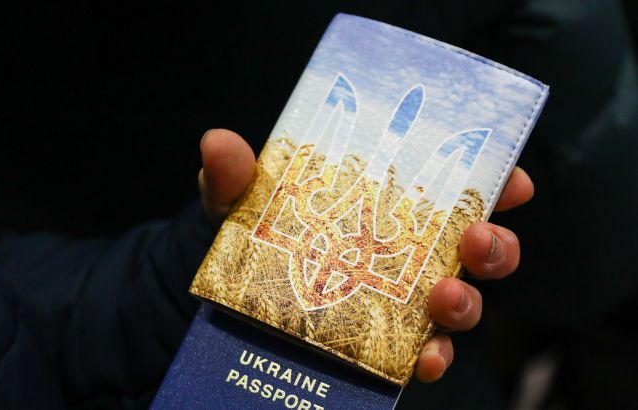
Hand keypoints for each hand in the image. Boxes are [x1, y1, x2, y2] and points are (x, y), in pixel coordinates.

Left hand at [198, 128, 532, 382]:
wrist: (228, 292)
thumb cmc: (254, 229)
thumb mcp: (243, 198)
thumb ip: (235, 173)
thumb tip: (218, 145)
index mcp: (388, 203)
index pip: (454, 188)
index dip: (494, 182)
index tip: (511, 178)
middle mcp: (406, 250)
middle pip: (474, 247)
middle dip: (492, 244)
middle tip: (476, 239)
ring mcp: (400, 299)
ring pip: (460, 302)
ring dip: (466, 302)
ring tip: (446, 297)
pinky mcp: (385, 340)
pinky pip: (424, 352)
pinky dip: (432, 356)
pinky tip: (423, 359)